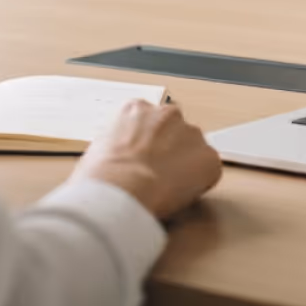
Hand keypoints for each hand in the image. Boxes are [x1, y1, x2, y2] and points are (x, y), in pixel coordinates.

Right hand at [70, 99, 221, 220]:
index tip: (141, 160)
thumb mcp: (97, 150)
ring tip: (165, 189)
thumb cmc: (101, 177)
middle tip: (154, 176)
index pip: (147, 123)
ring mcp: (191, 134)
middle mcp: (167, 114)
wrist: (120, 190)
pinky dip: (199, 184)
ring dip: (184, 166)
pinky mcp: (209, 159)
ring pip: (192, 151)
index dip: (145, 145)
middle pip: (173, 132)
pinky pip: (208, 172)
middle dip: (168, 151)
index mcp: (137, 109)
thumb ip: (114, 145)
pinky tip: (180, 196)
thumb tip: (114, 160)